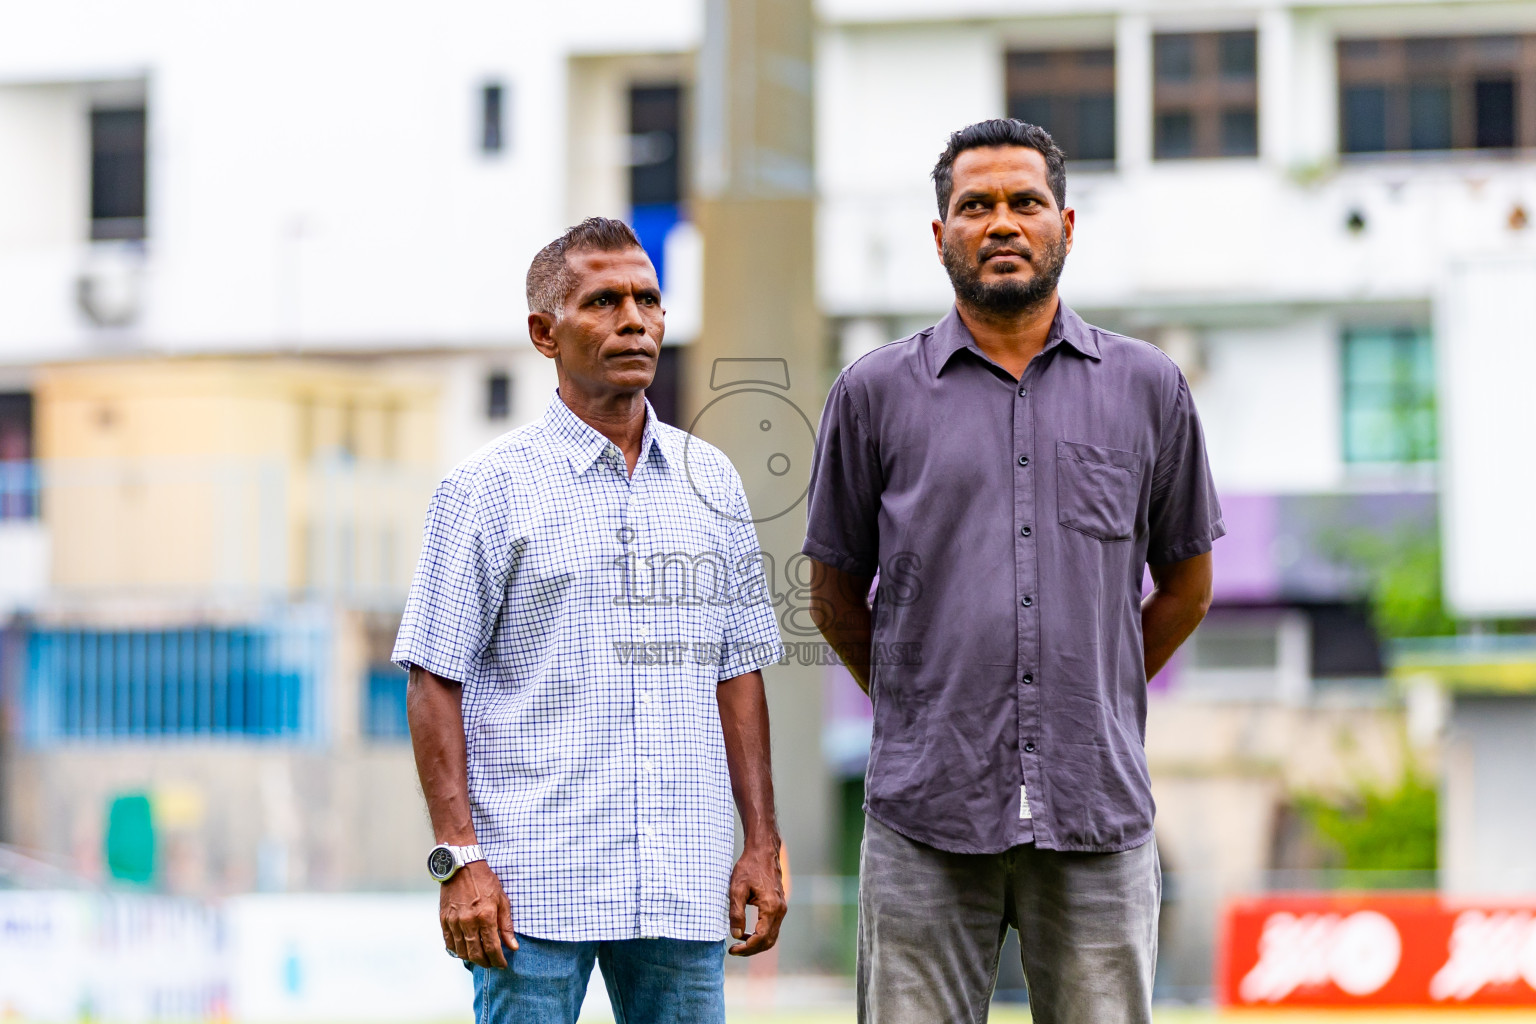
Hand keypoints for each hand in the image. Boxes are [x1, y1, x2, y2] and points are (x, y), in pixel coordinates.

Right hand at [440, 860, 516, 967]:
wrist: (462, 866)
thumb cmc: (485, 881)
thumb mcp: (502, 900)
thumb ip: (507, 925)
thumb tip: (513, 946)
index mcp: (486, 916)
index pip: (492, 948)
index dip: (498, 960)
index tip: (503, 964)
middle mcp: (468, 921)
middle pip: (476, 954)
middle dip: (486, 963)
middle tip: (492, 964)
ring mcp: (454, 921)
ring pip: (462, 951)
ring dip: (472, 959)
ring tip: (480, 958)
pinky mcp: (444, 920)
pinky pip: (449, 943)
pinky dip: (457, 951)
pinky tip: (465, 950)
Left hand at [727, 840, 785, 955]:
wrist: (763, 852)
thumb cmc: (749, 867)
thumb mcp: (736, 889)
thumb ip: (736, 913)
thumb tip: (736, 935)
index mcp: (770, 907)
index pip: (761, 938)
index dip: (746, 948)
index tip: (732, 949)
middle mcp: (780, 910)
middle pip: (768, 941)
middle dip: (751, 950)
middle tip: (734, 950)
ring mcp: (781, 908)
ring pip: (772, 936)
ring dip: (756, 943)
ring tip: (739, 943)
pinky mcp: (779, 906)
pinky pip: (772, 927)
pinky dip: (761, 935)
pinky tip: (746, 932)